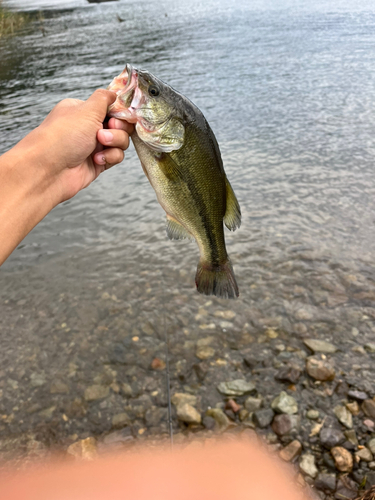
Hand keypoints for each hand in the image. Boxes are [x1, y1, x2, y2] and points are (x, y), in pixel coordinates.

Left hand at [0, 89, 132, 265]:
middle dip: (117, 129)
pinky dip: (110, 159)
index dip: (121, 111)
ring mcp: (91, 148)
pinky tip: (97, 161)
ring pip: (120, 143)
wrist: (44, 174)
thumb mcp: (84, 110)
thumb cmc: (58, 139)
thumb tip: (117, 88)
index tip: (124, 113)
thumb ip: (105, 99)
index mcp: (81, 110)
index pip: (112, 105)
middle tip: (103, 133)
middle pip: (120, 125)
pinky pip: (114, 159)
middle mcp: (87, 128)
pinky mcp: (95, 166)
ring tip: (97, 148)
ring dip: (114, 145)